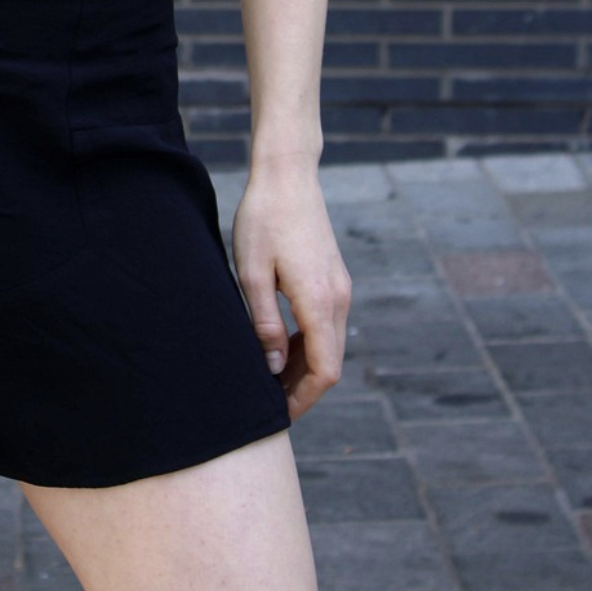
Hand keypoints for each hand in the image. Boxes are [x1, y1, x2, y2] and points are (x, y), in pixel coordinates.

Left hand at [230, 163, 351, 419]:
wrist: (287, 175)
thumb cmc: (263, 220)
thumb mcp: (252, 274)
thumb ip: (263, 324)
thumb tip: (270, 367)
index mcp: (320, 301)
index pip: (324, 371)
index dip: (303, 398)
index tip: (278, 415)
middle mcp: (339, 298)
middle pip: (329, 361)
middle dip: (302, 388)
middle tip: (267, 404)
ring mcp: (339, 287)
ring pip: (329, 343)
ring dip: (303, 366)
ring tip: (267, 379)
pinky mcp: (332, 277)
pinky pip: (325, 323)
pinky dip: (307, 343)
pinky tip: (279, 346)